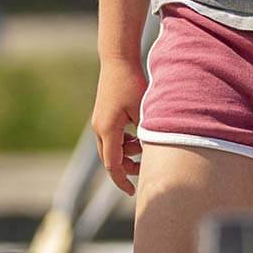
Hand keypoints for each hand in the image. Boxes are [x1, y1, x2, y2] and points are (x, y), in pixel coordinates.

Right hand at [90, 60, 146, 194]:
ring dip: (126, 153)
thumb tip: (153, 155)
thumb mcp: (144, 111)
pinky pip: (110, 138)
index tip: (133, 192)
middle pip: (110, 159)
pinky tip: (138, 135)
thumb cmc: (132, 83)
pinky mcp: (102, 116)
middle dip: (127, 168)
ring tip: (144, 145)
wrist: (118, 59)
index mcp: (108, 130)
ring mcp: (99, 122)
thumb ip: (146, 135)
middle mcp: (99, 128)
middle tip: (145, 168)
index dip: (123, 181)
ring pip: (110, 149)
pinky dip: (123, 143)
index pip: (112, 165)